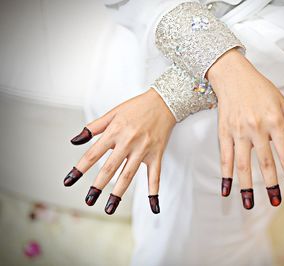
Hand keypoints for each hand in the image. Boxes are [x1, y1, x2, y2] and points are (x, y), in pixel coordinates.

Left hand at [64, 88, 175, 214]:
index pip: (93, 154)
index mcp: (115, 132)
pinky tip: (154, 206)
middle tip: (88, 200)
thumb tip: (75, 141)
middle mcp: (128, 142)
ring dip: (118, 193)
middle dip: (97, 186)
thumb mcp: (113, 113)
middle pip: (109, 168)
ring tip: (109, 208)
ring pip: (129, 175)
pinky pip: (155, 176)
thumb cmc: (137, 107)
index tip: (69, 181)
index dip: (79, 168)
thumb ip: (93, 127)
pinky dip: (154, 192)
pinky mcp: (156, 155)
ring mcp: (143, 150)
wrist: (164, 102)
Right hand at [207, 49, 283, 208]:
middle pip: (266, 163)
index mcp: (275, 122)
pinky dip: (225, 175)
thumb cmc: (260, 89)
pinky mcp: (224, 132)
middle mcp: (257, 129)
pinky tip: (226, 190)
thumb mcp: (283, 103)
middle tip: (275, 203)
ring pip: (243, 165)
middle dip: (272, 185)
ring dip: (247, 187)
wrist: (233, 75)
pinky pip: (225, 158)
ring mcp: (238, 132)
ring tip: (249, 204)